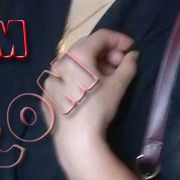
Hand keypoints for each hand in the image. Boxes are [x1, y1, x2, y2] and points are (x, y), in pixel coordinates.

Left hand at [43, 29, 137, 162]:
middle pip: (85, 50)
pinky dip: (78, 81)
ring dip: (92, 67)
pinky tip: (88, 93)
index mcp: (76, 56)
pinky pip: (64, 82)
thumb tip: (133, 56)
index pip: (100, 37)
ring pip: (73, 66)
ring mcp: (50, 81)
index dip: (118, 39)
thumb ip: (128, 66)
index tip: (130, 48)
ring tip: (106, 80)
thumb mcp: (118, 86)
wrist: (76, 142)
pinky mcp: (46, 98)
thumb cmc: (98, 110)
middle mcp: (59, 64)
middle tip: (119, 66)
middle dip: (105, 54)